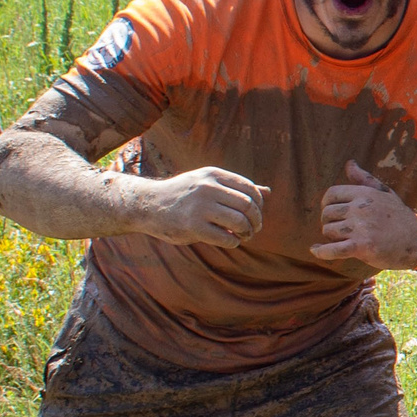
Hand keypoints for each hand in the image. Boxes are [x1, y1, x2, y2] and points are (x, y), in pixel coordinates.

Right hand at [139, 166, 265, 247]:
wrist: (148, 204)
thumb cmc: (184, 195)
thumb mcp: (208, 183)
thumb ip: (235, 188)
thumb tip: (268, 192)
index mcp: (213, 174)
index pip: (250, 189)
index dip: (259, 204)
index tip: (256, 214)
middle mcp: (207, 188)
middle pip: (248, 205)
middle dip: (256, 220)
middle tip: (254, 229)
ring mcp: (199, 207)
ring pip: (240, 221)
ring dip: (247, 232)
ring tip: (244, 235)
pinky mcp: (192, 227)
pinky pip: (226, 238)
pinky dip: (234, 242)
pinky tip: (231, 241)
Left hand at [312, 161, 416, 268]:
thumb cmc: (400, 217)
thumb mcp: (386, 193)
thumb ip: (365, 179)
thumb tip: (349, 163)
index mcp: (365, 194)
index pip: (331, 194)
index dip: (326, 204)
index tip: (330, 212)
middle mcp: (361, 208)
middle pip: (327, 214)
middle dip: (329, 222)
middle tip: (338, 229)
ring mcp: (361, 228)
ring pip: (329, 231)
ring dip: (331, 237)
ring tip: (342, 239)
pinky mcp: (362, 247)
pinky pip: (333, 250)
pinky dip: (321, 252)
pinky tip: (316, 250)